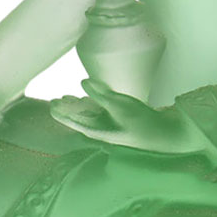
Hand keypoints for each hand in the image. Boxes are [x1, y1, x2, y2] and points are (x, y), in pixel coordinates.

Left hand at [50, 79, 201, 153]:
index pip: (75, 122)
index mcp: (99, 130)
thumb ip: (101, 94)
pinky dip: (95, 102)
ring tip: (67, 97)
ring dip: (79, 105)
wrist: (166, 134)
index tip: (50, 105)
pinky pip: (103, 110)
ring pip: (91, 114)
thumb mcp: (121, 106)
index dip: (62, 114)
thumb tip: (83, 82)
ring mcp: (114, 124)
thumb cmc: (142, 123)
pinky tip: (90, 96)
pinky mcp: (123, 119)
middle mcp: (104, 129)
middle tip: (54, 100)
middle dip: (68, 109)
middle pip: (80, 118)